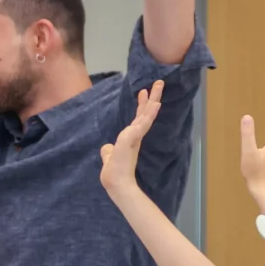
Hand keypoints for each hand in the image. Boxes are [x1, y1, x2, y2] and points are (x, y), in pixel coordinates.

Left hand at [98, 80, 163, 195]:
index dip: (141, 105)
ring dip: (152, 101)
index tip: (143, 92)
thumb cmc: (114, 173)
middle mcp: (135, 136)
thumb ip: (108, 151)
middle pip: (145, 113)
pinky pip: (142, 124)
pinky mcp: (131, 140)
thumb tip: (106, 147)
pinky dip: (148, 114)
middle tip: (159, 82)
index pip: (137, 118)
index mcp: (131, 138)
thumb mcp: (109, 157)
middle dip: (152, 97)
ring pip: (146, 115)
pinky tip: (154, 105)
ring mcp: (134, 137)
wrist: (116, 183)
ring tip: (158, 87)